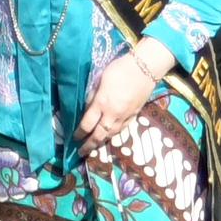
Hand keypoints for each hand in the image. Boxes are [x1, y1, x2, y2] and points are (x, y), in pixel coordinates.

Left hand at [81, 40, 178, 155]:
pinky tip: (110, 136)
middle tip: (81, 152)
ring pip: (111, 134)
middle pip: (99, 135)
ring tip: (94, 147)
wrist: (146, 68)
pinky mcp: (135, 115)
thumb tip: (88, 107)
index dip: (79, 133)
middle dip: (89, 145)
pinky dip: (114, 135)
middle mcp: (112, 114)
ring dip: (101, 142)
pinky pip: (122, 129)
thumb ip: (93, 95)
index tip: (74, 138)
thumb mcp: (100, 79)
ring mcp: (125, 116)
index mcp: (102, 103)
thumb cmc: (120, 69)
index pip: (87, 124)